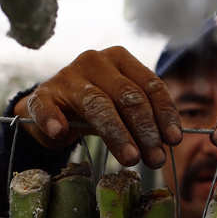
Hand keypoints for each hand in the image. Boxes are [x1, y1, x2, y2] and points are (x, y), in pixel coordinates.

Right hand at [14, 47, 181, 167]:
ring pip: (97, 104)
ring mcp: (67, 76)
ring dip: (117, 134)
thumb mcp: (123, 108)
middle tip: (155, 159)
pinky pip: (47, 106)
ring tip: (131, 158)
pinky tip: (61, 132)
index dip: (165, 114)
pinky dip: (53, 119)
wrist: (53, 110)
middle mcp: (95, 61)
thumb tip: (169, 143)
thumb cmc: (97, 108)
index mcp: (121, 59)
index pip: (150, 85)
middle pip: (128, 96)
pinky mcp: (42, 95)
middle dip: (145, 131)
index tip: (174, 140)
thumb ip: (145, 119)